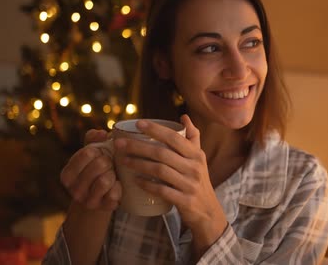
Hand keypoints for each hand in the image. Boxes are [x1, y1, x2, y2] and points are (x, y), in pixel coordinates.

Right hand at [60, 129, 121, 210]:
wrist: (100, 198)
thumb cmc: (96, 170)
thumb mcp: (90, 154)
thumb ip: (93, 139)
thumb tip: (102, 134)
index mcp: (67, 174)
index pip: (87, 153)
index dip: (99, 150)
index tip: (100, 154)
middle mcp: (74, 189)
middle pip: (99, 164)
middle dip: (108, 161)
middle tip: (109, 164)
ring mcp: (88, 201)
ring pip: (105, 180)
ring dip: (113, 174)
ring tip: (112, 174)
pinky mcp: (103, 208)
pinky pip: (114, 194)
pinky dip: (119, 187)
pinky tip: (116, 185)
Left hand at [116, 115, 226, 251]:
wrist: (208, 212)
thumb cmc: (199, 181)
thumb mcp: (199, 159)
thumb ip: (193, 137)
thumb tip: (184, 117)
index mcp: (196, 155)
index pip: (175, 137)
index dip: (156, 129)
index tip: (138, 123)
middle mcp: (194, 168)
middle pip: (162, 153)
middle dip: (138, 147)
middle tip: (119, 144)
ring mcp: (190, 185)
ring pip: (160, 171)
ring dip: (139, 164)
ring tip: (123, 160)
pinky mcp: (184, 201)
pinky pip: (162, 190)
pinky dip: (147, 185)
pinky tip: (135, 181)